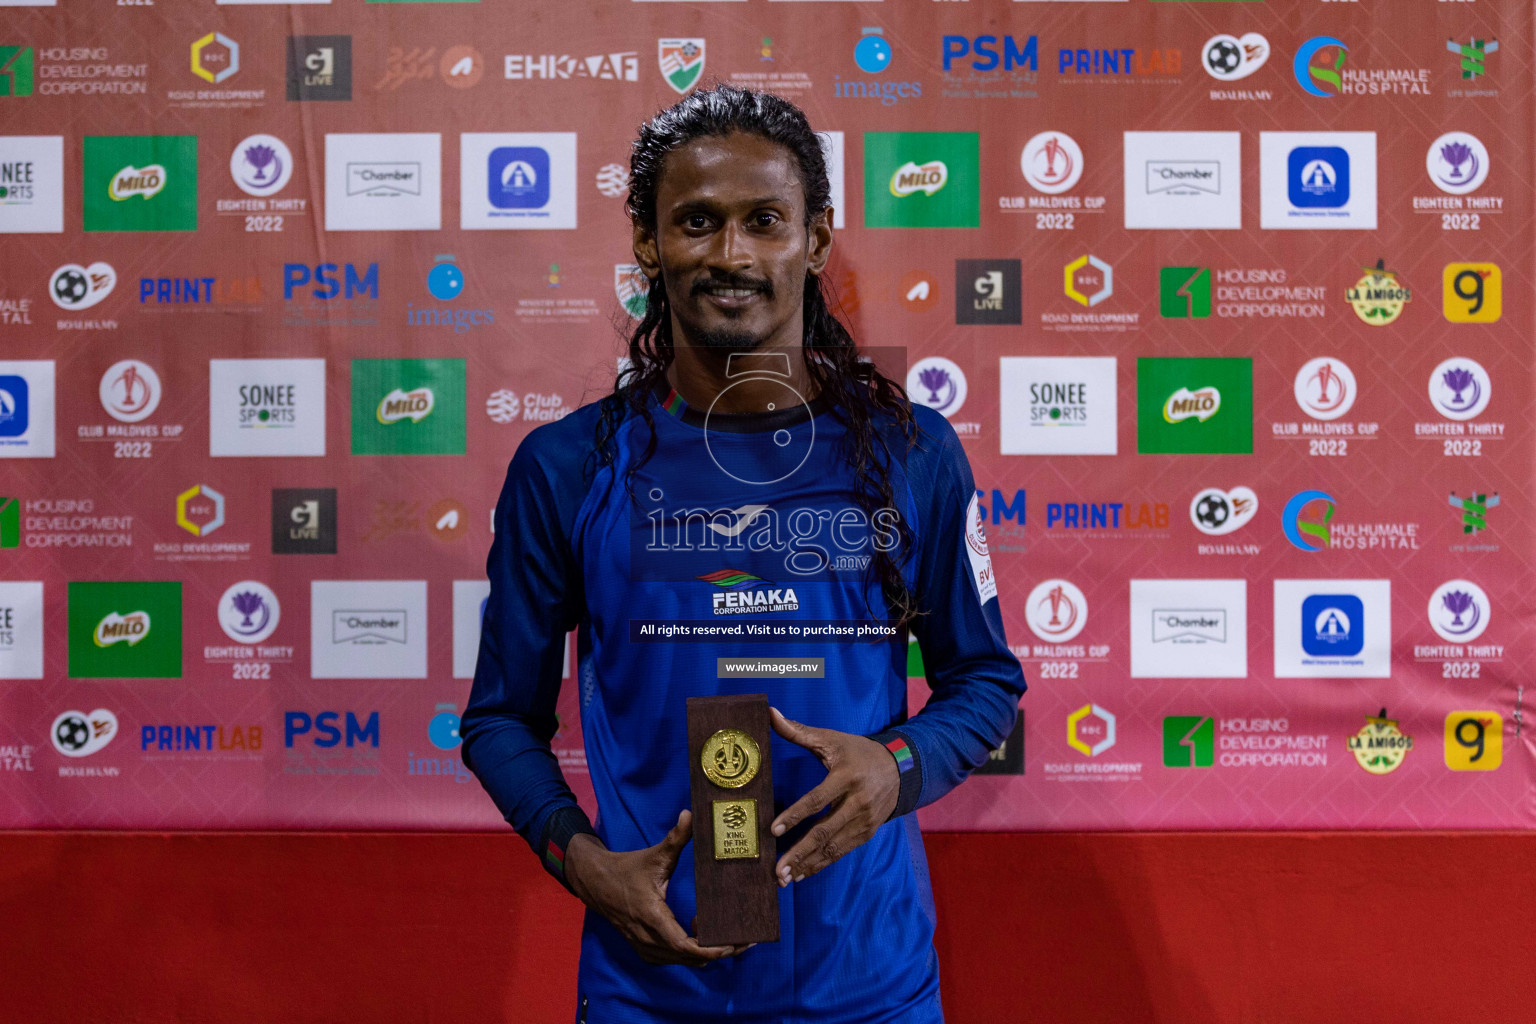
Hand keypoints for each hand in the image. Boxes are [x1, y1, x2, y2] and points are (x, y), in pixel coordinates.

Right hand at [564, 811, 754, 966]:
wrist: (596, 882)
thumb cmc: (627, 868)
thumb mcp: (654, 854)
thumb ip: (676, 837)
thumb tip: (691, 814)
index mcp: (651, 915)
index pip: (682, 945)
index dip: (707, 949)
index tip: (729, 946)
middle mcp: (647, 936)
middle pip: (687, 958)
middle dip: (716, 952)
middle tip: (742, 942)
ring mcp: (643, 946)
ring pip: (680, 961)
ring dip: (703, 954)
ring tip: (726, 937)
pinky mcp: (642, 949)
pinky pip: (670, 959)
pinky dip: (688, 954)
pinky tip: (699, 936)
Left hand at [768, 706, 900, 886]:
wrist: (900, 768)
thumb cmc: (858, 752)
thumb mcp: (831, 739)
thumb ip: (799, 731)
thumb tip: (769, 714)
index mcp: (847, 776)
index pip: (817, 800)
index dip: (795, 815)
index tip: (774, 830)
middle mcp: (858, 801)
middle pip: (825, 831)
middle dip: (799, 852)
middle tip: (777, 869)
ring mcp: (865, 820)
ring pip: (833, 847)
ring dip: (808, 864)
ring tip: (784, 878)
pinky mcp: (867, 833)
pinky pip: (841, 852)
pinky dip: (821, 864)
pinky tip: (802, 873)